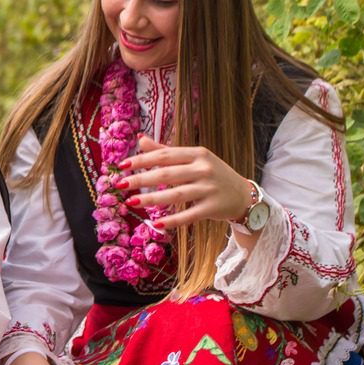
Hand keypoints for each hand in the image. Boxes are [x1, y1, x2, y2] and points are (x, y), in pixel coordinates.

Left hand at [120, 135, 250, 227]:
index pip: (165, 155)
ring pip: (176, 194)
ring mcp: (209, 189)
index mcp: (198, 154)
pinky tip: (155, 225)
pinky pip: (189, 215)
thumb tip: (140, 139)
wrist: (243, 195)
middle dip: (142, 179)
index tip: (122, 165)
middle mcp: (204, 169)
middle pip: (167, 174)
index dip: (143, 159)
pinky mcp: (213, 208)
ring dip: (152, 198)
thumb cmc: (213, 174)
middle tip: (120, 184)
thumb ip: (166, 151)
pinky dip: (172, 221)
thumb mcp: (194, 158)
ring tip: (131, 202)